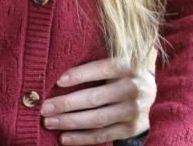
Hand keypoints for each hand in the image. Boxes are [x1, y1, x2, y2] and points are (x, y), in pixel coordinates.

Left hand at [40, 56, 154, 145]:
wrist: (148, 86)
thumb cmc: (118, 67)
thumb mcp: (113, 56)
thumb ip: (92, 57)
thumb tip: (56, 65)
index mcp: (128, 65)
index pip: (101, 69)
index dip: (79, 74)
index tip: (57, 81)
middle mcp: (135, 89)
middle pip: (95, 98)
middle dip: (66, 104)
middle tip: (44, 107)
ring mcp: (135, 110)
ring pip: (98, 119)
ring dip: (70, 122)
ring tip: (48, 122)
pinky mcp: (133, 128)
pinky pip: (104, 135)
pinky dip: (82, 138)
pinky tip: (64, 137)